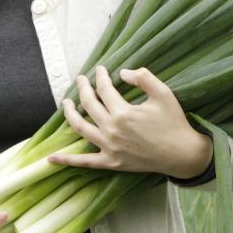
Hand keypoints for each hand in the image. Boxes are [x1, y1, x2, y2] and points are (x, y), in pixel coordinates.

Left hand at [50, 66, 211, 180]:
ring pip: (79, 128)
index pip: (104, 89)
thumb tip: (122, 73)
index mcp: (123, 112)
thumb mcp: (163, 93)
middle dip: (83, 88)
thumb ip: (143, 77)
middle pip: (89, 104)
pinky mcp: (110, 162)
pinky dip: (66, 161)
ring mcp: (108, 148)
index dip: (100, 76)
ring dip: (69, 113)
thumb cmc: (173, 122)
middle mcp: (111, 130)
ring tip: (66, 103)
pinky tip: (50, 159)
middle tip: (81, 79)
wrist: (182, 154)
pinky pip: (84, 162)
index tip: (100, 69)